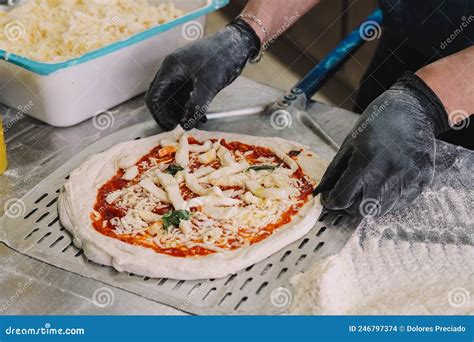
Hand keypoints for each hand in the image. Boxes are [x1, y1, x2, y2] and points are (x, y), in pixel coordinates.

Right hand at [145, 19, 259, 129]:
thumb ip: (196, 106)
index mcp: (170, 68)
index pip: (154, 97)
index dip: (159, 115)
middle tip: (182, 128)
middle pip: (162, 99)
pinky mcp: (192, 77)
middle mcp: (172, 70)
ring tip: (196, 123)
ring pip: (175, 99)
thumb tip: (185, 125)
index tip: (171, 128)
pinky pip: (186, 96)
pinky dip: (191, 107)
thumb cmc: (222, 58)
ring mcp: (182, 73)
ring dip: (182, 113)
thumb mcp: (209, 84)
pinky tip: (202, 116)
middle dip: (171, 115)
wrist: (238, 42)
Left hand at [313, 72, 449, 217]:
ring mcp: (408, 178)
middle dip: (349, 206)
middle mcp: (389, 172)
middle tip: (346, 196)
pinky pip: (401, 204)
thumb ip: (334, 171)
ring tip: (366, 188)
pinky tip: (384, 186)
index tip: (330, 199)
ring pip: (381, 210)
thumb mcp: (349, 143)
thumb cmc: (377, 123)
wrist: (412, 109)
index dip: (332, 201)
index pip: (343, 198)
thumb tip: (322, 192)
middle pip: (361, 209)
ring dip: (369, 204)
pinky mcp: (423, 180)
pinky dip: (388, 201)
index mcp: (366, 161)